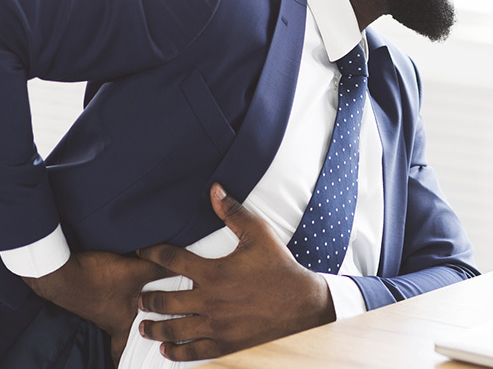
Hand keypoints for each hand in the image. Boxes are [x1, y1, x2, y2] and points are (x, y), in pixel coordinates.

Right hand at [23, 250, 170, 363]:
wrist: (61, 272)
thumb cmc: (97, 278)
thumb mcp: (136, 270)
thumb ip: (161, 269)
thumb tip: (186, 266)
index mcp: (121, 325)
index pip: (126, 352)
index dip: (134, 361)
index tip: (147, 366)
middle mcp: (110, 322)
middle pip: (125, 339)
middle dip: (139, 341)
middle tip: (156, 339)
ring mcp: (101, 310)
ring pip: (121, 321)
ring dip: (135, 318)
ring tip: (153, 314)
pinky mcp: (95, 298)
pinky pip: (114, 306)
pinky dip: (126, 303)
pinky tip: (133, 292)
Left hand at [137, 183, 334, 361]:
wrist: (303, 303)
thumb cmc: (280, 267)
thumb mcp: (259, 234)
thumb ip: (233, 212)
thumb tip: (214, 189)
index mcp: (214, 272)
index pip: (171, 260)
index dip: (151, 253)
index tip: (141, 252)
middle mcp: (209, 300)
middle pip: (163, 300)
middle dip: (147, 297)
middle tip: (140, 296)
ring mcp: (216, 325)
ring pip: (172, 329)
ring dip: (153, 327)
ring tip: (144, 324)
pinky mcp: (225, 344)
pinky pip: (191, 352)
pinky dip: (175, 352)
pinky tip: (167, 348)